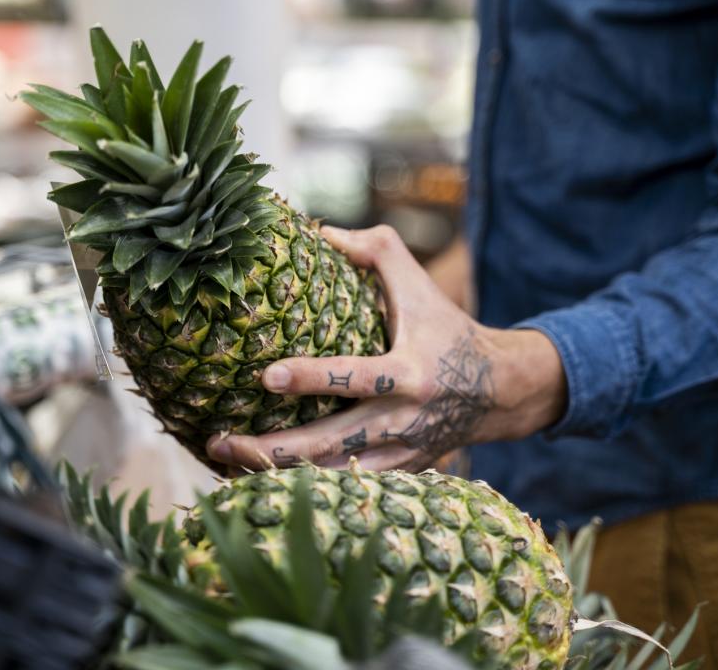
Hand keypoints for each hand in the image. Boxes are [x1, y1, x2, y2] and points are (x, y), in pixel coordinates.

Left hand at [205, 225, 568, 472]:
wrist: (499, 389)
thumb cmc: (447, 328)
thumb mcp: (419, 284)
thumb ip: (376, 250)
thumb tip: (320, 231)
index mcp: (410, 373)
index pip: (354, 378)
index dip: (310, 379)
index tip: (266, 375)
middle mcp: (404, 420)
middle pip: (331, 444)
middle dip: (272, 449)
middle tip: (219, 440)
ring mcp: (400, 453)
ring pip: (331, 476)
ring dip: (276, 473)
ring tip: (223, 461)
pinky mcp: (398, 472)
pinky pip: (343, 487)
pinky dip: (302, 485)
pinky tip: (257, 476)